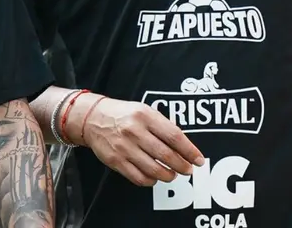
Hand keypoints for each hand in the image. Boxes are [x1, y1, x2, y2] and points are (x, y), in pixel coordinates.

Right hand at [72, 95, 203, 186]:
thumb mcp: (145, 111)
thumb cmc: (123, 115)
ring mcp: (124, 147)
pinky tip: (154, 177)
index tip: (198, 159)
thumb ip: (163, 126)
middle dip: (182, 166)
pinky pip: (138, 177)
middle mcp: (135, 131)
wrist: (93, 118)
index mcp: (145, 116)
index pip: (174, 136)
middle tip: (188, 170)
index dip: (189, 151)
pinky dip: (151, 181)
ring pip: (154, 169)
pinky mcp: (116, 161)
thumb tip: (184, 146)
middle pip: (166, 155)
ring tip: (172, 174)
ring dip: (168, 175)